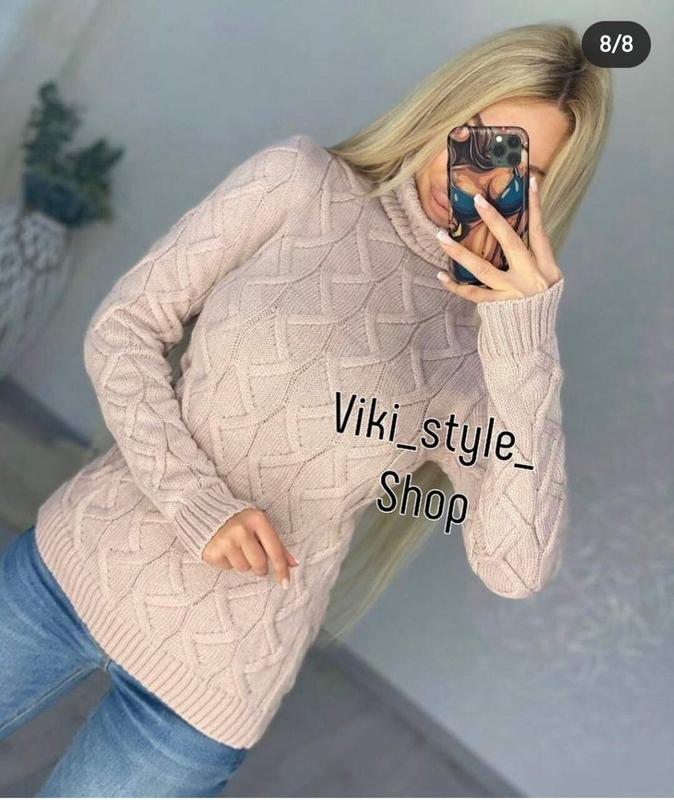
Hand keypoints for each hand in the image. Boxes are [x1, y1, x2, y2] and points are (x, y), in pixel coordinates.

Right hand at [202, 507, 298, 588]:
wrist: (206, 512)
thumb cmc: (240, 520)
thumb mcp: (259, 525)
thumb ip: (276, 544)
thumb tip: (293, 563)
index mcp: (257, 520)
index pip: (275, 550)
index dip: (281, 569)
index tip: (285, 583)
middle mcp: (241, 530)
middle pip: (259, 563)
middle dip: (260, 568)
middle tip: (256, 561)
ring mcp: (225, 541)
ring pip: (243, 568)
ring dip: (243, 563)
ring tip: (237, 549)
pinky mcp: (212, 551)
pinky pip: (227, 568)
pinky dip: (228, 562)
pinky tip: (224, 550)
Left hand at [435, 175, 562, 302]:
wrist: (533, 341)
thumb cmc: (538, 307)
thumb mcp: (548, 282)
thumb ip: (534, 260)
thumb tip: (515, 233)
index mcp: (546, 268)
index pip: (540, 231)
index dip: (536, 207)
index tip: (529, 181)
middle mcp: (530, 277)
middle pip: (511, 243)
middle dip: (495, 220)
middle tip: (478, 200)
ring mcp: (512, 292)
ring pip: (482, 268)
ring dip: (459, 251)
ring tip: (441, 237)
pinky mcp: (497, 307)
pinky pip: (472, 294)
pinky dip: (456, 286)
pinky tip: (441, 275)